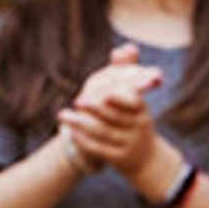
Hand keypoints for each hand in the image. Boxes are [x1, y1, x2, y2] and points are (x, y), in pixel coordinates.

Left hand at [58, 44, 166, 178]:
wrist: (146, 160)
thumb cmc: (135, 120)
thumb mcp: (135, 98)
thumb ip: (128, 71)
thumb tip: (128, 47)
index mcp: (142, 110)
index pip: (133, 103)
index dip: (121, 98)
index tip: (106, 94)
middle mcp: (138, 127)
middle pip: (115, 117)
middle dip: (96, 108)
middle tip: (78, 100)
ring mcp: (129, 144)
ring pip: (103, 132)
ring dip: (81, 124)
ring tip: (62, 115)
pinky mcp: (119, 159)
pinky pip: (100, 149)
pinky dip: (85, 141)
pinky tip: (71, 133)